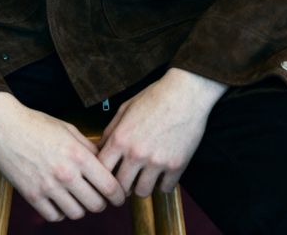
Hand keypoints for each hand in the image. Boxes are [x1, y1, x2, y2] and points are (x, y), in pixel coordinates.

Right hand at [0, 90, 125, 221]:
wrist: (5, 126)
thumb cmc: (37, 124)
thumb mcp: (69, 129)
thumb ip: (88, 147)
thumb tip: (104, 163)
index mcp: (77, 154)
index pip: (109, 186)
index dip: (119, 195)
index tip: (119, 196)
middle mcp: (65, 173)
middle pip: (95, 204)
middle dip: (101, 203)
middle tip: (99, 197)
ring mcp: (48, 186)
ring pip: (76, 213)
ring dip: (81, 208)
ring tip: (78, 198)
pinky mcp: (32, 195)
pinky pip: (54, 217)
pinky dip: (60, 213)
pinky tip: (60, 201)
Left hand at [97, 67, 226, 196]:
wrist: (185, 93)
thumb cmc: (154, 97)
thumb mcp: (125, 108)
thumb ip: (111, 130)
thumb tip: (101, 149)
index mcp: (120, 139)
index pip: (102, 170)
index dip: (103, 176)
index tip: (109, 176)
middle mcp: (136, 153)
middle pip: (121, 187)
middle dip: (122, 185)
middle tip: (127, 180)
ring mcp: (157, 162)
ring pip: (143, 192)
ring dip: (142, 186)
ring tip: (145, 177)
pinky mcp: (176, 166)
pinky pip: (165, 189)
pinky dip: (163, 184)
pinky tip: (162, 172)